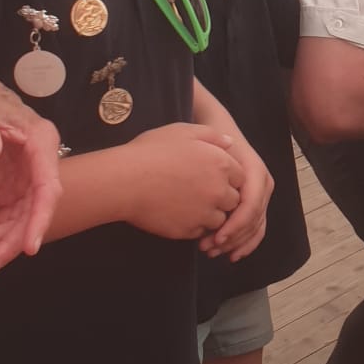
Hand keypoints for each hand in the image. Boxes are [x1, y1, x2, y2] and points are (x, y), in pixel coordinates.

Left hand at [0, 69, 62, 279]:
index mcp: (42, 142)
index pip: (49, 188)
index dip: (41, 218)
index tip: (29, 246)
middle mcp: (40, 165)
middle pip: (35, 213)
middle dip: (13, 243)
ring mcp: (26, 180)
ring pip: (20, 222)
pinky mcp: (11, 189)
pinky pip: (5, 220)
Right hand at [123, 125, 243, 239]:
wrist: (124, 181)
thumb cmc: (150, 151)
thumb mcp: (182, 132)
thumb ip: (211, 136)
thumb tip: (230, 143)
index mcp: (221, 163)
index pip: (240, 176)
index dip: (225, 176)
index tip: (208, 174)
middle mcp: (218, 189)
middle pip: (233, 200)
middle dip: (221, 197)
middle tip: (197, 191)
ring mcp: (205, 212)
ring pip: (220, 219)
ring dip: (209, 214)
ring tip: (186, 203)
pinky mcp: (189, 230)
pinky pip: (201, 232)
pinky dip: (194, 225)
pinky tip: (177, 213)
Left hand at [201, 141, 273, 261]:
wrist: (220, 126)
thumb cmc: (212, 136)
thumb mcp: (212, 147)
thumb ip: (215, 167)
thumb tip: (215, 195)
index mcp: (255, 171)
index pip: (250, 206)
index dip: (235, 225)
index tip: (215, 238)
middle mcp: (263, 184)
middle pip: (254, 220)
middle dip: (231, 238)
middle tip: (206, 248)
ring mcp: (262, 193)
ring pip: (256, 227)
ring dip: (236, 243)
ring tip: (211, 251)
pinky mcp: (257, 200)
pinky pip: (257, 226)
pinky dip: (246, 243)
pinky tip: (232, 255)